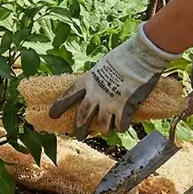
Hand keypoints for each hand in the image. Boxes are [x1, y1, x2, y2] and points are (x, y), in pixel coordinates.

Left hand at [49, 23, 179, 138]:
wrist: (140, 57)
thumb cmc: (124, 57)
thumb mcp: (103, 66)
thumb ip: (99, 79)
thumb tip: (99, 86)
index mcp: (88, 81)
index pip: (69, 95)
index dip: (60, 105)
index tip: (52, 114)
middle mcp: (95, 94)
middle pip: (82, 116)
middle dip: (79, 128)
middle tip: (78, 136)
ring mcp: (109, 103)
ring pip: (101, 125)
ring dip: (104, 130)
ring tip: (106, 132)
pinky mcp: (124, 108)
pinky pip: (120, 125)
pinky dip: (120, 127)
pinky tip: (122, 126)